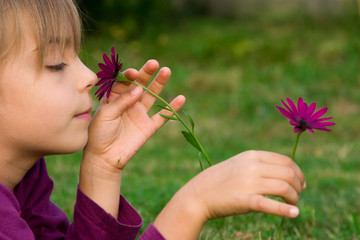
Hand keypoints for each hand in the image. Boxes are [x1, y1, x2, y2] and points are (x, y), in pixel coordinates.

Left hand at [84, 60, 184, 171]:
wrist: (103, 157)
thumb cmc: (98, 134)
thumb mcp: (106, 114)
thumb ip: (121, 101)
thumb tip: (139, 88)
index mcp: (114, 97)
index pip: (124, 81)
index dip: (129, 75)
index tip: (133, 73)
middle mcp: (128, 102)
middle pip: (140, 84)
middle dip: (146, 73)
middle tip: (154, 63)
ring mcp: (139, 114)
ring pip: (152, 95)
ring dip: (159, 83)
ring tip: (166, 71)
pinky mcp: (148, 127)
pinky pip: (162, 116)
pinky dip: (172, 108)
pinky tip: (181, 98)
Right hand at [153, 150, 304, 238]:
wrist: (198, 195)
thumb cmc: (220, 181)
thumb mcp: (239, 164)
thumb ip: (258, 165)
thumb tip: (283, 173)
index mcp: (252, 155)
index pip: (285, 160)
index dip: (298, 172)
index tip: (301, 183)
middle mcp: (252, 166)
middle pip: (288, 173)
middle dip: (298, 185)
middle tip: (298, 195)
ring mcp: (249, 183)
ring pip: (284, 188)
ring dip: (294, 198)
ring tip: (294, 204)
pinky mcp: (245, 200)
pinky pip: (272, 204)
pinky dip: (286, 210)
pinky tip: (294, 213)